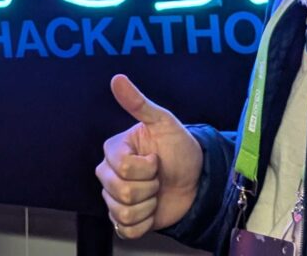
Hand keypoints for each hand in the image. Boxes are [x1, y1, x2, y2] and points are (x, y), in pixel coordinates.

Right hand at [95, 74, 202, 238]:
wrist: (197, 180)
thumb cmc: (179, 149)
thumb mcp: (163, 122)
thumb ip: (138, 103)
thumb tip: (117, 78)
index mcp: (114, 150)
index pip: (123, 168)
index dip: (147, 168)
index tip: (157, 159)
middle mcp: (109, 173)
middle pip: (121, 192)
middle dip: (149, 187)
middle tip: (158, 178)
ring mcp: (114, 198)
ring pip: (123, 212)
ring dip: (149, 205)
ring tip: (157, 193)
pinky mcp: (123, 219)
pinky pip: (126, 229)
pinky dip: (145, 223)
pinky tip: (152, 210)